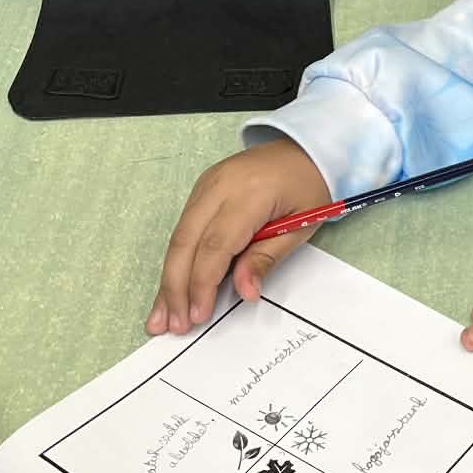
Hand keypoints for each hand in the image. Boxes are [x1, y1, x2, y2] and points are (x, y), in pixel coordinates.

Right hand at [150, 139, 329, 334]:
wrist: (308, 148)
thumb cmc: (311, 186)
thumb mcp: (301, 227)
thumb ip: (266, 258)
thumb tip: (243, 291)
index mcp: (249, 193)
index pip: (215, 246)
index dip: (203, 283)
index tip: (198, 315)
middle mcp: (219, 186)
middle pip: (186, 242)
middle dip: (176, 288)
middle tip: (173, 324)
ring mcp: (206, 185)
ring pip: (178, 237)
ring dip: (168, 279)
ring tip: (161, 317)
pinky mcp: (201, 190)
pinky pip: (183, 228)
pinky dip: (176, 260)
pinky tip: (169, 287)